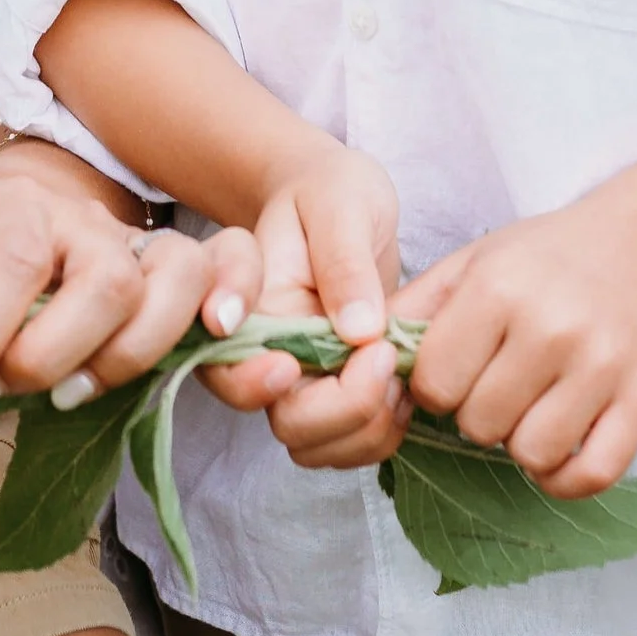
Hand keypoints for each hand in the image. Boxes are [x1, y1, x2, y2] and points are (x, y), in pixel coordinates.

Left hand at [0, 141, 261, 413]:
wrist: (5, 209)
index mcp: (9, 207)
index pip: (13, 261)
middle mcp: (81, 217)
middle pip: (107, 279)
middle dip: (59, 353)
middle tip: (9, 390)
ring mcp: (133, 240)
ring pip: (175, 275)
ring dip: (133, 351)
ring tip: (75, 394)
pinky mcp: (169, 269)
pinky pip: (228, 263)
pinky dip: (233, 298)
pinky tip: (214, 339)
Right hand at [199, 144, 406, 470]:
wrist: (339, 196)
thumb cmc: (329, 188)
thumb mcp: (339, 201)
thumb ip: (342, 260)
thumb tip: (358, 332)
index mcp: (252, 309)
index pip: (230, 373)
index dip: (259, 385)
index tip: (305, 358)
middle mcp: (268, 356)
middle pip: (286, 424)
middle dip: (343, 409)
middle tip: (385, 355)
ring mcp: (303, 380)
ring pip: (319, 446)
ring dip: (368, 427)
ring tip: (399, 368)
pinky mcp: (336, 393)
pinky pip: (351, 442)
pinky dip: (383, 430)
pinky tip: (405, 381)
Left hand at [398, 197, 636, 497]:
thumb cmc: (548, 256)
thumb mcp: (475, 261)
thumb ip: (416, 309)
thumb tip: (359, 358)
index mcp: (499, 289)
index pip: (435, 384)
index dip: (435, 387)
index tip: (455, 371)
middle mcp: (550, 329)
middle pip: (479, 425)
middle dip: (477, 414)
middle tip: (498, 384)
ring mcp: (601, 368)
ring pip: (530, 456)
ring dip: (520, 444)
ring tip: (529, 407)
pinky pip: (591, 476)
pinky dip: (566, 478)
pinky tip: (559, 447)